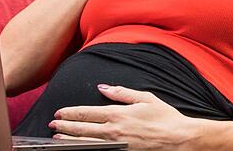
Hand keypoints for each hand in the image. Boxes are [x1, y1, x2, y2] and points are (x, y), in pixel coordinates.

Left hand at [49, 85, 201, 149]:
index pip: (86, 113)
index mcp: (118, 114)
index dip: (70, 113)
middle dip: (64, 127)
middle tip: (52, 125)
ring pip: (86, 144)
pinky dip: (85, 150)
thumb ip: (121, 92)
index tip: (59, 112)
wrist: (181, 140)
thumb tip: (102, 88)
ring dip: (69, 140)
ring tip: (57, 138)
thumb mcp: (145, 98)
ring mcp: (117, 146)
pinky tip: (77, 149)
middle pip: (82, 129)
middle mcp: (114, 131)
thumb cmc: (165, 118)